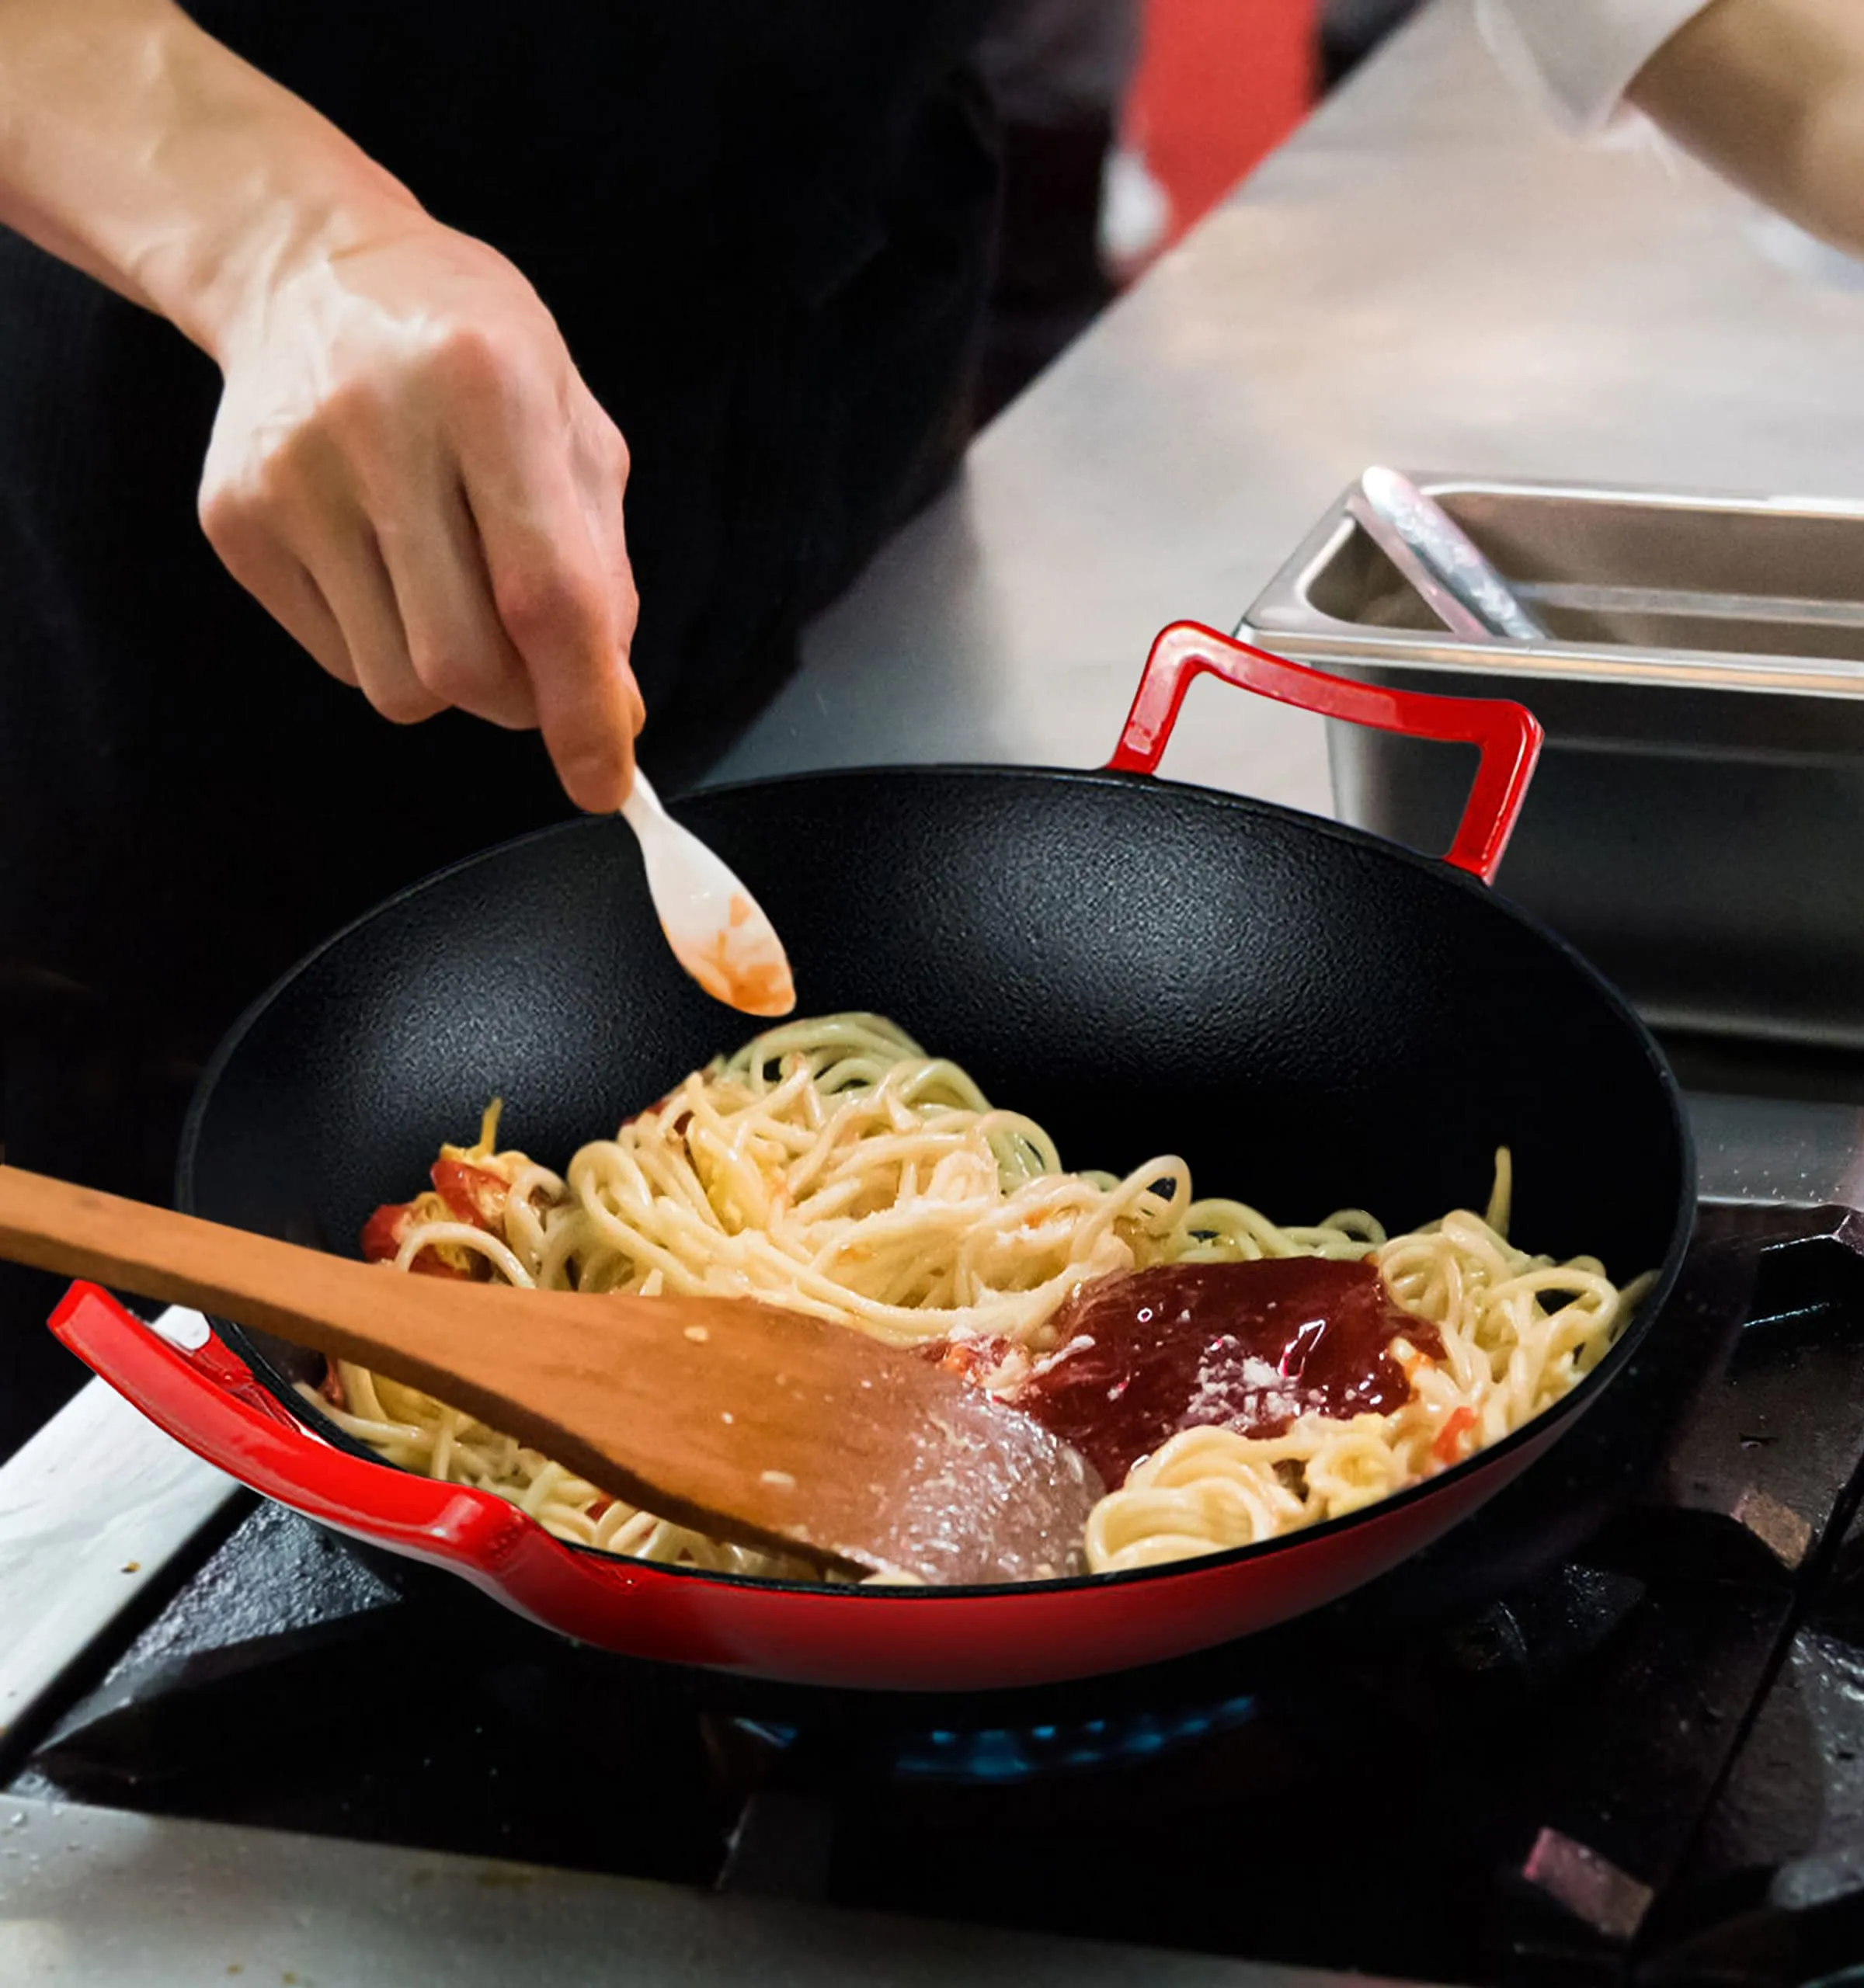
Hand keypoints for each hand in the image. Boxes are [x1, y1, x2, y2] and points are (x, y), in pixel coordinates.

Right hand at [197, 215, 642, 811]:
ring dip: (451, 680)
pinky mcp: (233, 520)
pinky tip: (387, 561)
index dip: (583, 707)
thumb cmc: (470, 354)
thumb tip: (614, 710)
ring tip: (454, 590)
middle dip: (520, 700)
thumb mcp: (571, 428)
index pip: (547, 595)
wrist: (309, 273)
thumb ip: (604, 571)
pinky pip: (340, 662)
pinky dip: (387, 647)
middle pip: (464, 663)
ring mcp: (290, 478)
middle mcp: (377, 428)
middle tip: (537, 665)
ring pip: (397, 685)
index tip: (605, 781)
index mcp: (487, 387)